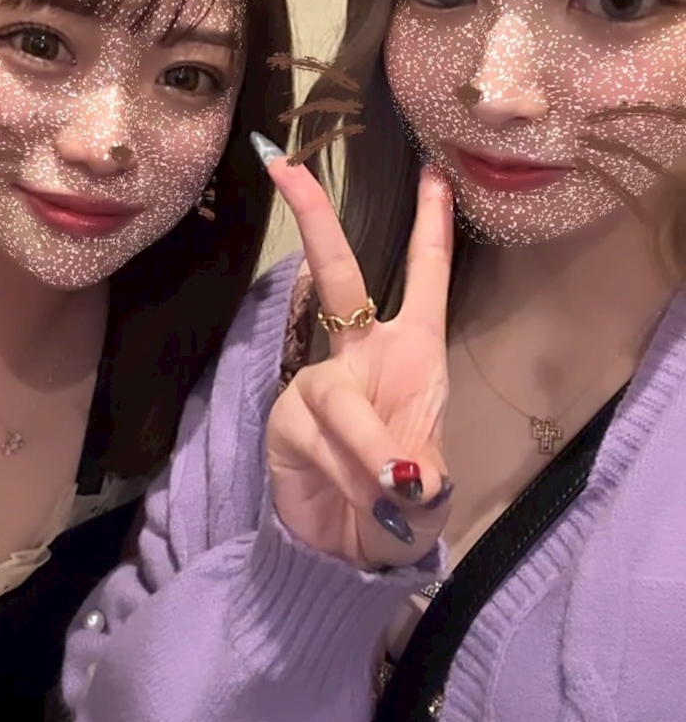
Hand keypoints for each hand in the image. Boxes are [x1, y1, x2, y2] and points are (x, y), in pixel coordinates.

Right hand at [263, 148, 453, 569]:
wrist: (349, 553)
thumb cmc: (401, 506)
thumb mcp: (428, 487)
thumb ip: (415, 470)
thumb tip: (399, 472)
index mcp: (412, 353)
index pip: (425, 278)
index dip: (432, 227)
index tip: (435, 172)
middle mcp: (362, 355)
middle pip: (339, 277)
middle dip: (315, 221)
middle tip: (287, 169)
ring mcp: (319, 384)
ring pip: (339, 396)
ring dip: (367, 449)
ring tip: (388, 490)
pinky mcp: (286, 417)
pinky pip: (317, 434)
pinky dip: (344, 470)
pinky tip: (352, 492)